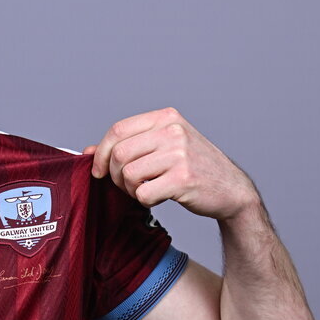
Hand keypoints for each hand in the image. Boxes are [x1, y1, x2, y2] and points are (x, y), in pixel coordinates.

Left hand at [84, 107, 258, 220]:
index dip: (100, 152)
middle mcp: (173, 131)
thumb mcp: (163, 147)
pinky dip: (144, 201)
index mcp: (166, 118)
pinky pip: (142, 193)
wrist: (231, 190)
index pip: (117, 130)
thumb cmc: (193, 169)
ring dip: (130, 189)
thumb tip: (88, 151)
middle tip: (128, 185)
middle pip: (118, 154)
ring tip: (146, 190)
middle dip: (114, 176)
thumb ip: (129, 145)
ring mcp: (179, 154)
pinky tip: (158, 198)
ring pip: (127, 174)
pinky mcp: (183, 179)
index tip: (99, 171)